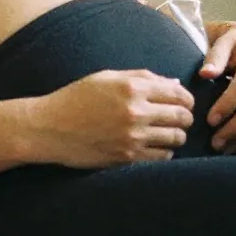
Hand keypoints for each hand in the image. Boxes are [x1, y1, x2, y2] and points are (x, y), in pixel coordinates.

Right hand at [26, 68, 194, 168]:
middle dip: (185, 118)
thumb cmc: (76, 98)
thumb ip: (142, 77)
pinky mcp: (127, 157)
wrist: (49, 128)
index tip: (183, 103)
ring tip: (166, 133)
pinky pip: (162, 158)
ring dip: (175, 136)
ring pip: (176, 139)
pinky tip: (154, 146)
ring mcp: (132, 137)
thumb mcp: (106, 77)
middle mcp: (135, 112)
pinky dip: (164, 152)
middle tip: (179, 119)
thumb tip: (175, 84)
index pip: (178, 94)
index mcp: (131, 88)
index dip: (186, 99)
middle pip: (182, 117)